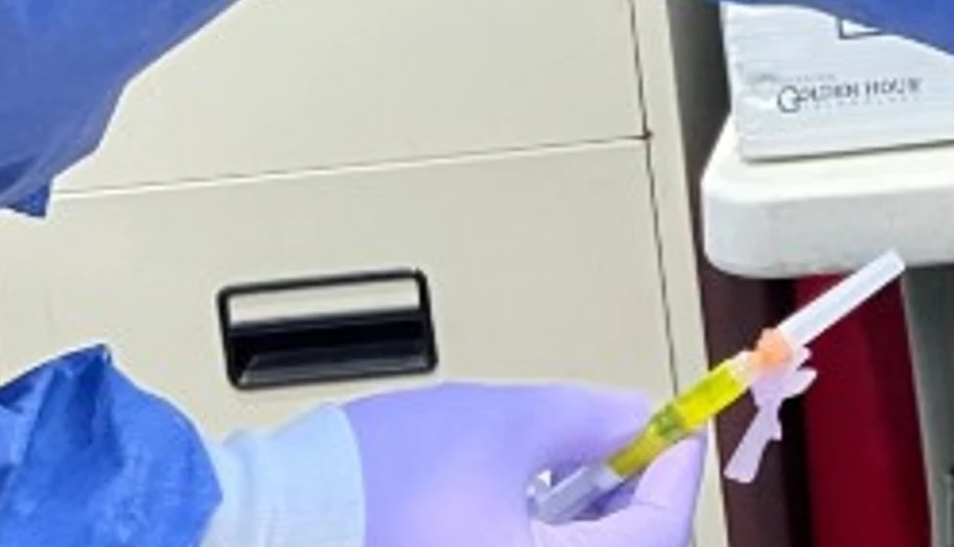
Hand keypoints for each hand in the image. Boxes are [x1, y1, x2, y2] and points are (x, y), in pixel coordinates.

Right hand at [344, 382, 704, 544]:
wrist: (277, 516)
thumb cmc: (371, 480)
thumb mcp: (502, 420)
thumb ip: (589, 418)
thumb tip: (635, 419)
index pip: (660, 535)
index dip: (676, 474)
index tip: (676, 433)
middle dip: (637, 504)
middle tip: (628, 452)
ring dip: (594, 526)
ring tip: (568, 473)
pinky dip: (548, 541)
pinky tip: (527, 506)